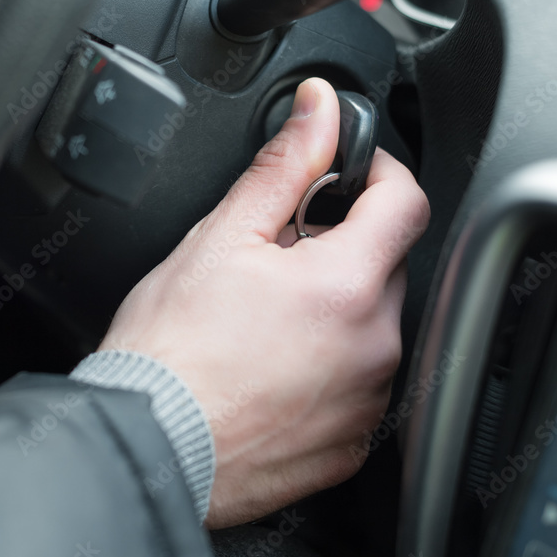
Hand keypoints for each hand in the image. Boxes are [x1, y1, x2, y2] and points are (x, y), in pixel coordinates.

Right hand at [99, 78, 429, 528]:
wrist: (151, 445)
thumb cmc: (170, 353)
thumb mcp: (220, 238)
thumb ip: (283, 166)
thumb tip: (318, 110)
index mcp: (346, 285)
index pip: (405, 201)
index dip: (377, 173)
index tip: (346, 175)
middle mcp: (374, 347)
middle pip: (384, 266)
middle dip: (340, 247)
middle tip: (275, 259)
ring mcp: (367, 402)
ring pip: (370, 327)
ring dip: (335, 310)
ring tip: (264, 324)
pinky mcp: (351, 443)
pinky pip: (359, 385)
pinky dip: (329, 367)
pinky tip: (272, 370)